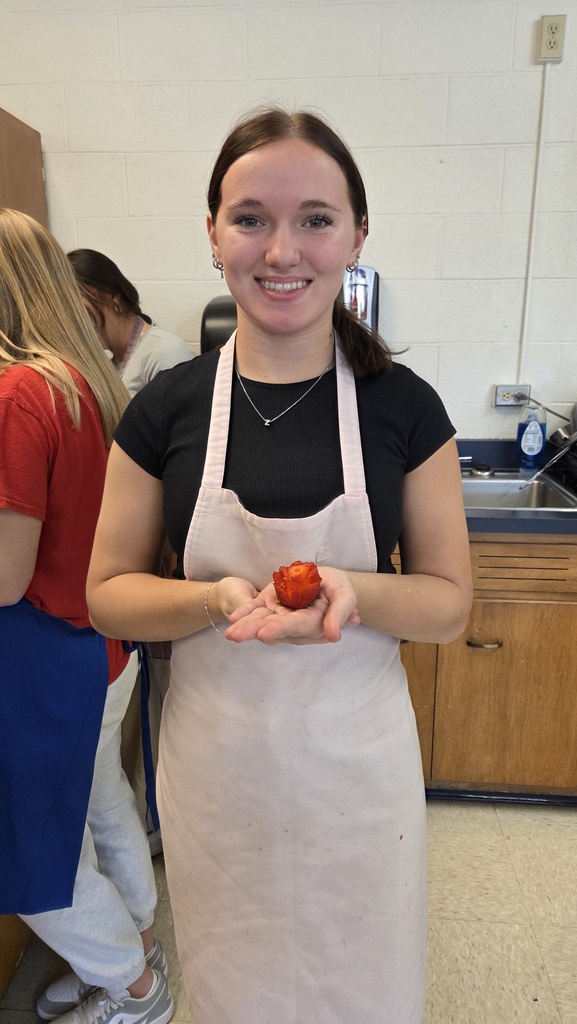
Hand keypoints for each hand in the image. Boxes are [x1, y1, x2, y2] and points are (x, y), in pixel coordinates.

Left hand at [224, 567, 359, 644]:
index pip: (295, 626)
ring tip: (230, 633)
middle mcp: (292, 623)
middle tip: (235, 635)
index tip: (264, 633)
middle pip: (272, 627)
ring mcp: (279, 614)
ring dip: (244, 626)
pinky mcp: (269, 604)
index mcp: (312, 622)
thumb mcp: (344, 594)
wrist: (324, 578)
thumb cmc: (337, 587)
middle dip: (253, 631)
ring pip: (260, 621)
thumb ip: (340, 613)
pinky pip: (255, 610)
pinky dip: (244, 613)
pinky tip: (233, 618)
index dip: (280, 629)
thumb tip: (334, 636)